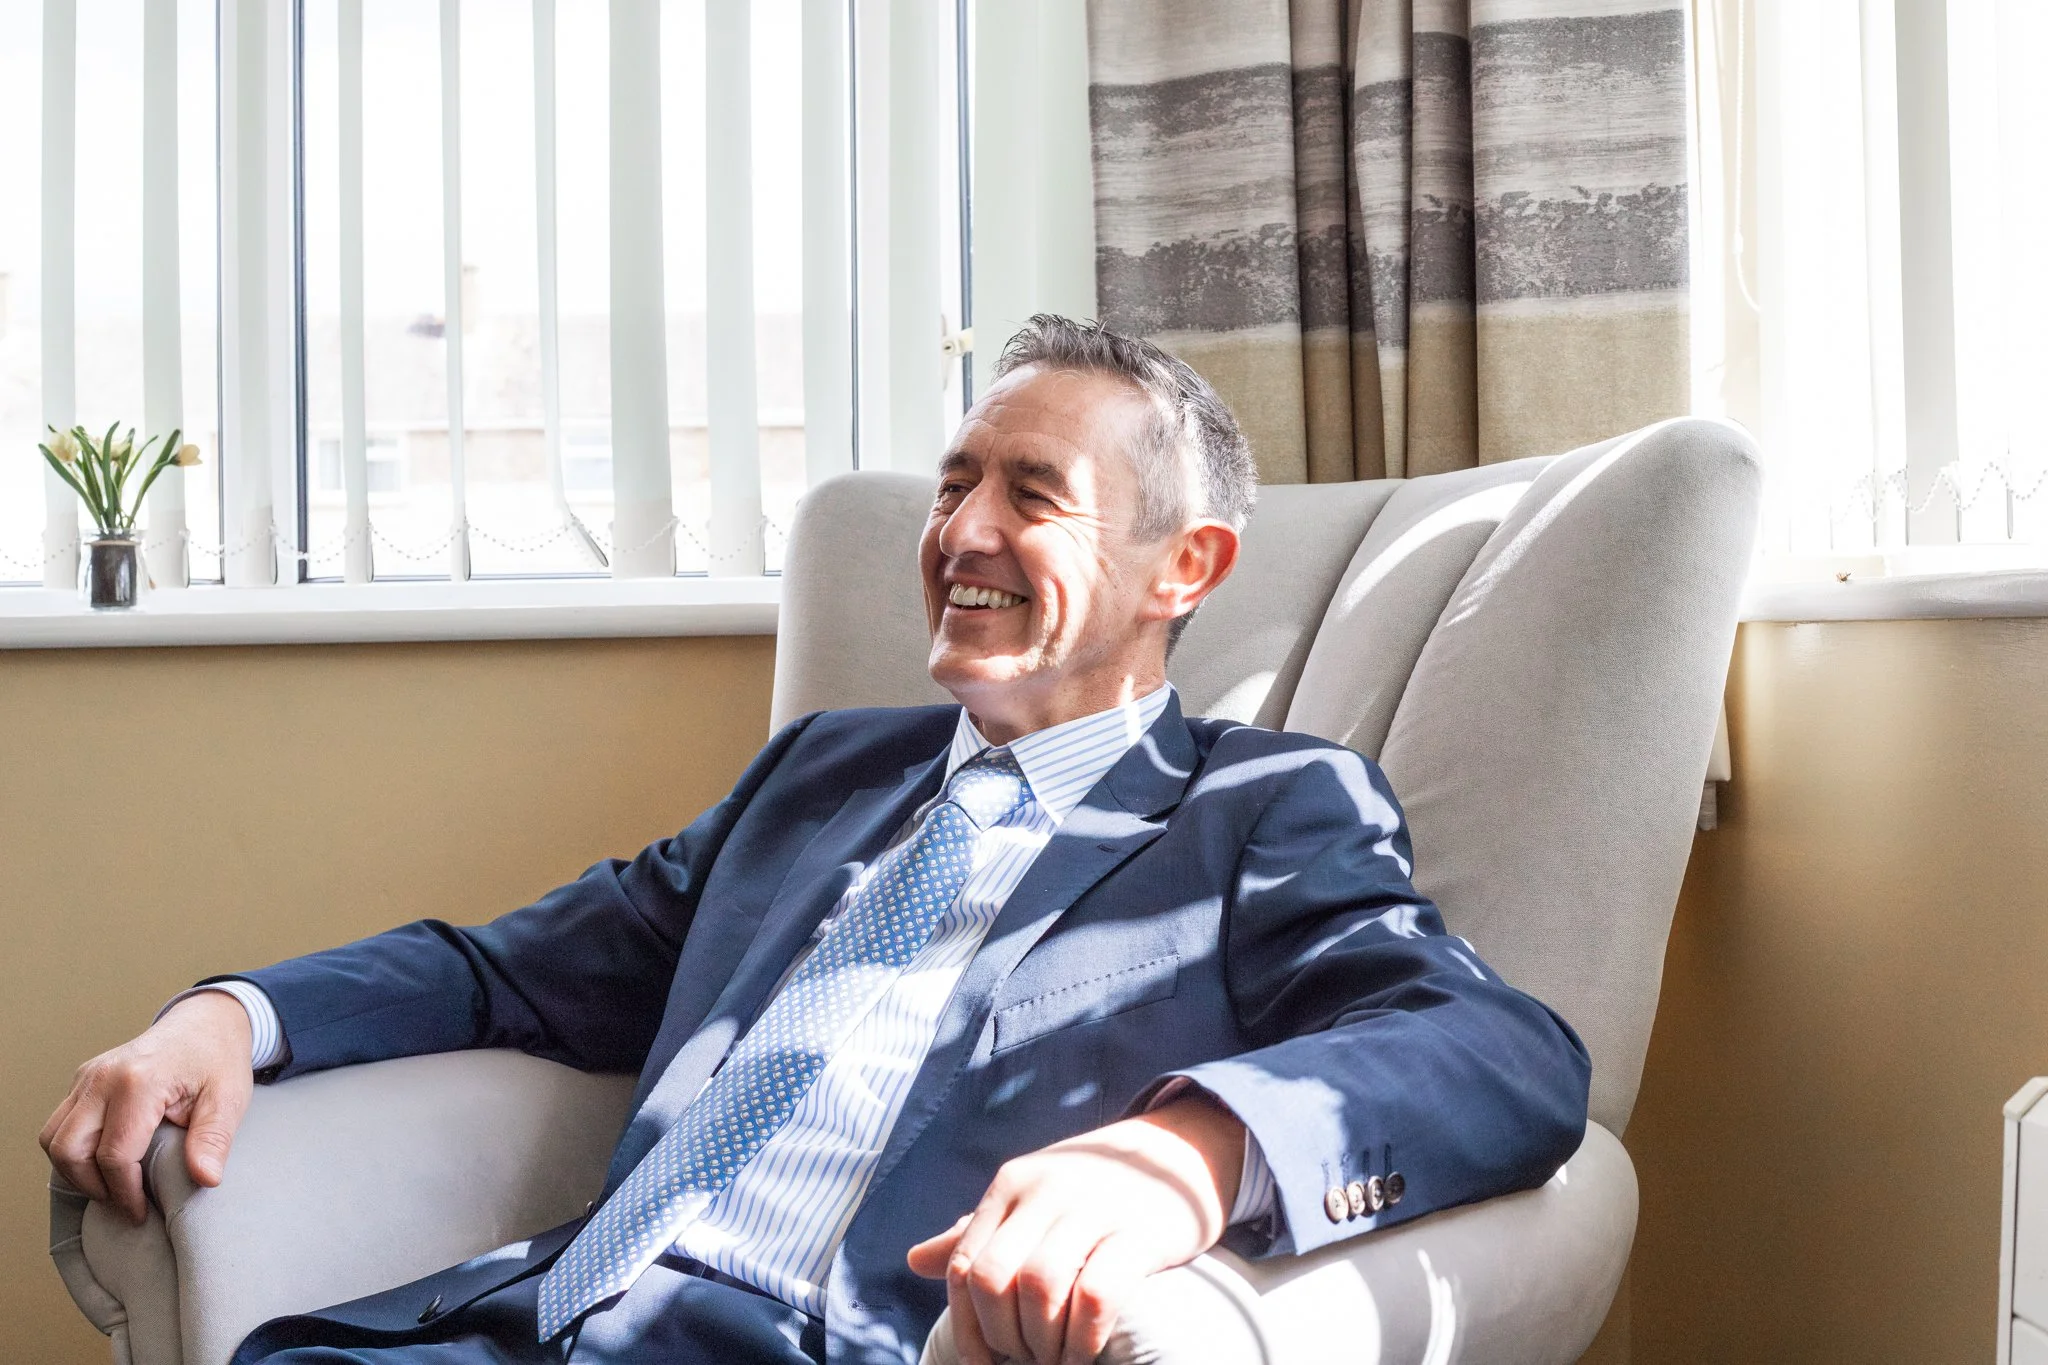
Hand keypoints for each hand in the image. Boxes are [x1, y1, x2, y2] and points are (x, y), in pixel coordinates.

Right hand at [39, 991, 254, 1223]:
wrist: (206, 1022)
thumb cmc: (218, 1059)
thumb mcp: (230, 1098)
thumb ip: (214, 1139)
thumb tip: (205, 1179)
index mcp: (140, 1081)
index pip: (114, 1154)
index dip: (125, 1192)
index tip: (142, 1212)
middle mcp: (104, 1077)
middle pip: (70, 1150)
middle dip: (93, 1186)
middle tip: (124, 1202)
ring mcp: (88, 1076)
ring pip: (53, 1139)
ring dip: (75, 1171)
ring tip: (112, 1186)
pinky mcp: (83, 1079)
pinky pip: (60, 1124)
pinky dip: (72, 1150)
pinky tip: (102, 1162)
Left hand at [907, 1097, 1244, 1364]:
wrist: (1180, 1153)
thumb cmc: (1096, 1187)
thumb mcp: (1032, 1196)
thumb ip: (978, 1231)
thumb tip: (914, 1260)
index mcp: (1012, 1183)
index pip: (964, 1264)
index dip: (967, 1324)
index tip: (983, 1360)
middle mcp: (1046, 1190)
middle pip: (993, 1278)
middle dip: (1001, 1335)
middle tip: (1025, 1358)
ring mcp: (1094, 1208)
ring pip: (1038, 1287)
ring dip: (1041, 1340)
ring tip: (1056, 1358)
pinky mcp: (1140, 1233)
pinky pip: (1097, 1294)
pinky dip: (1083, 1336)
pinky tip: (1086, 1350)